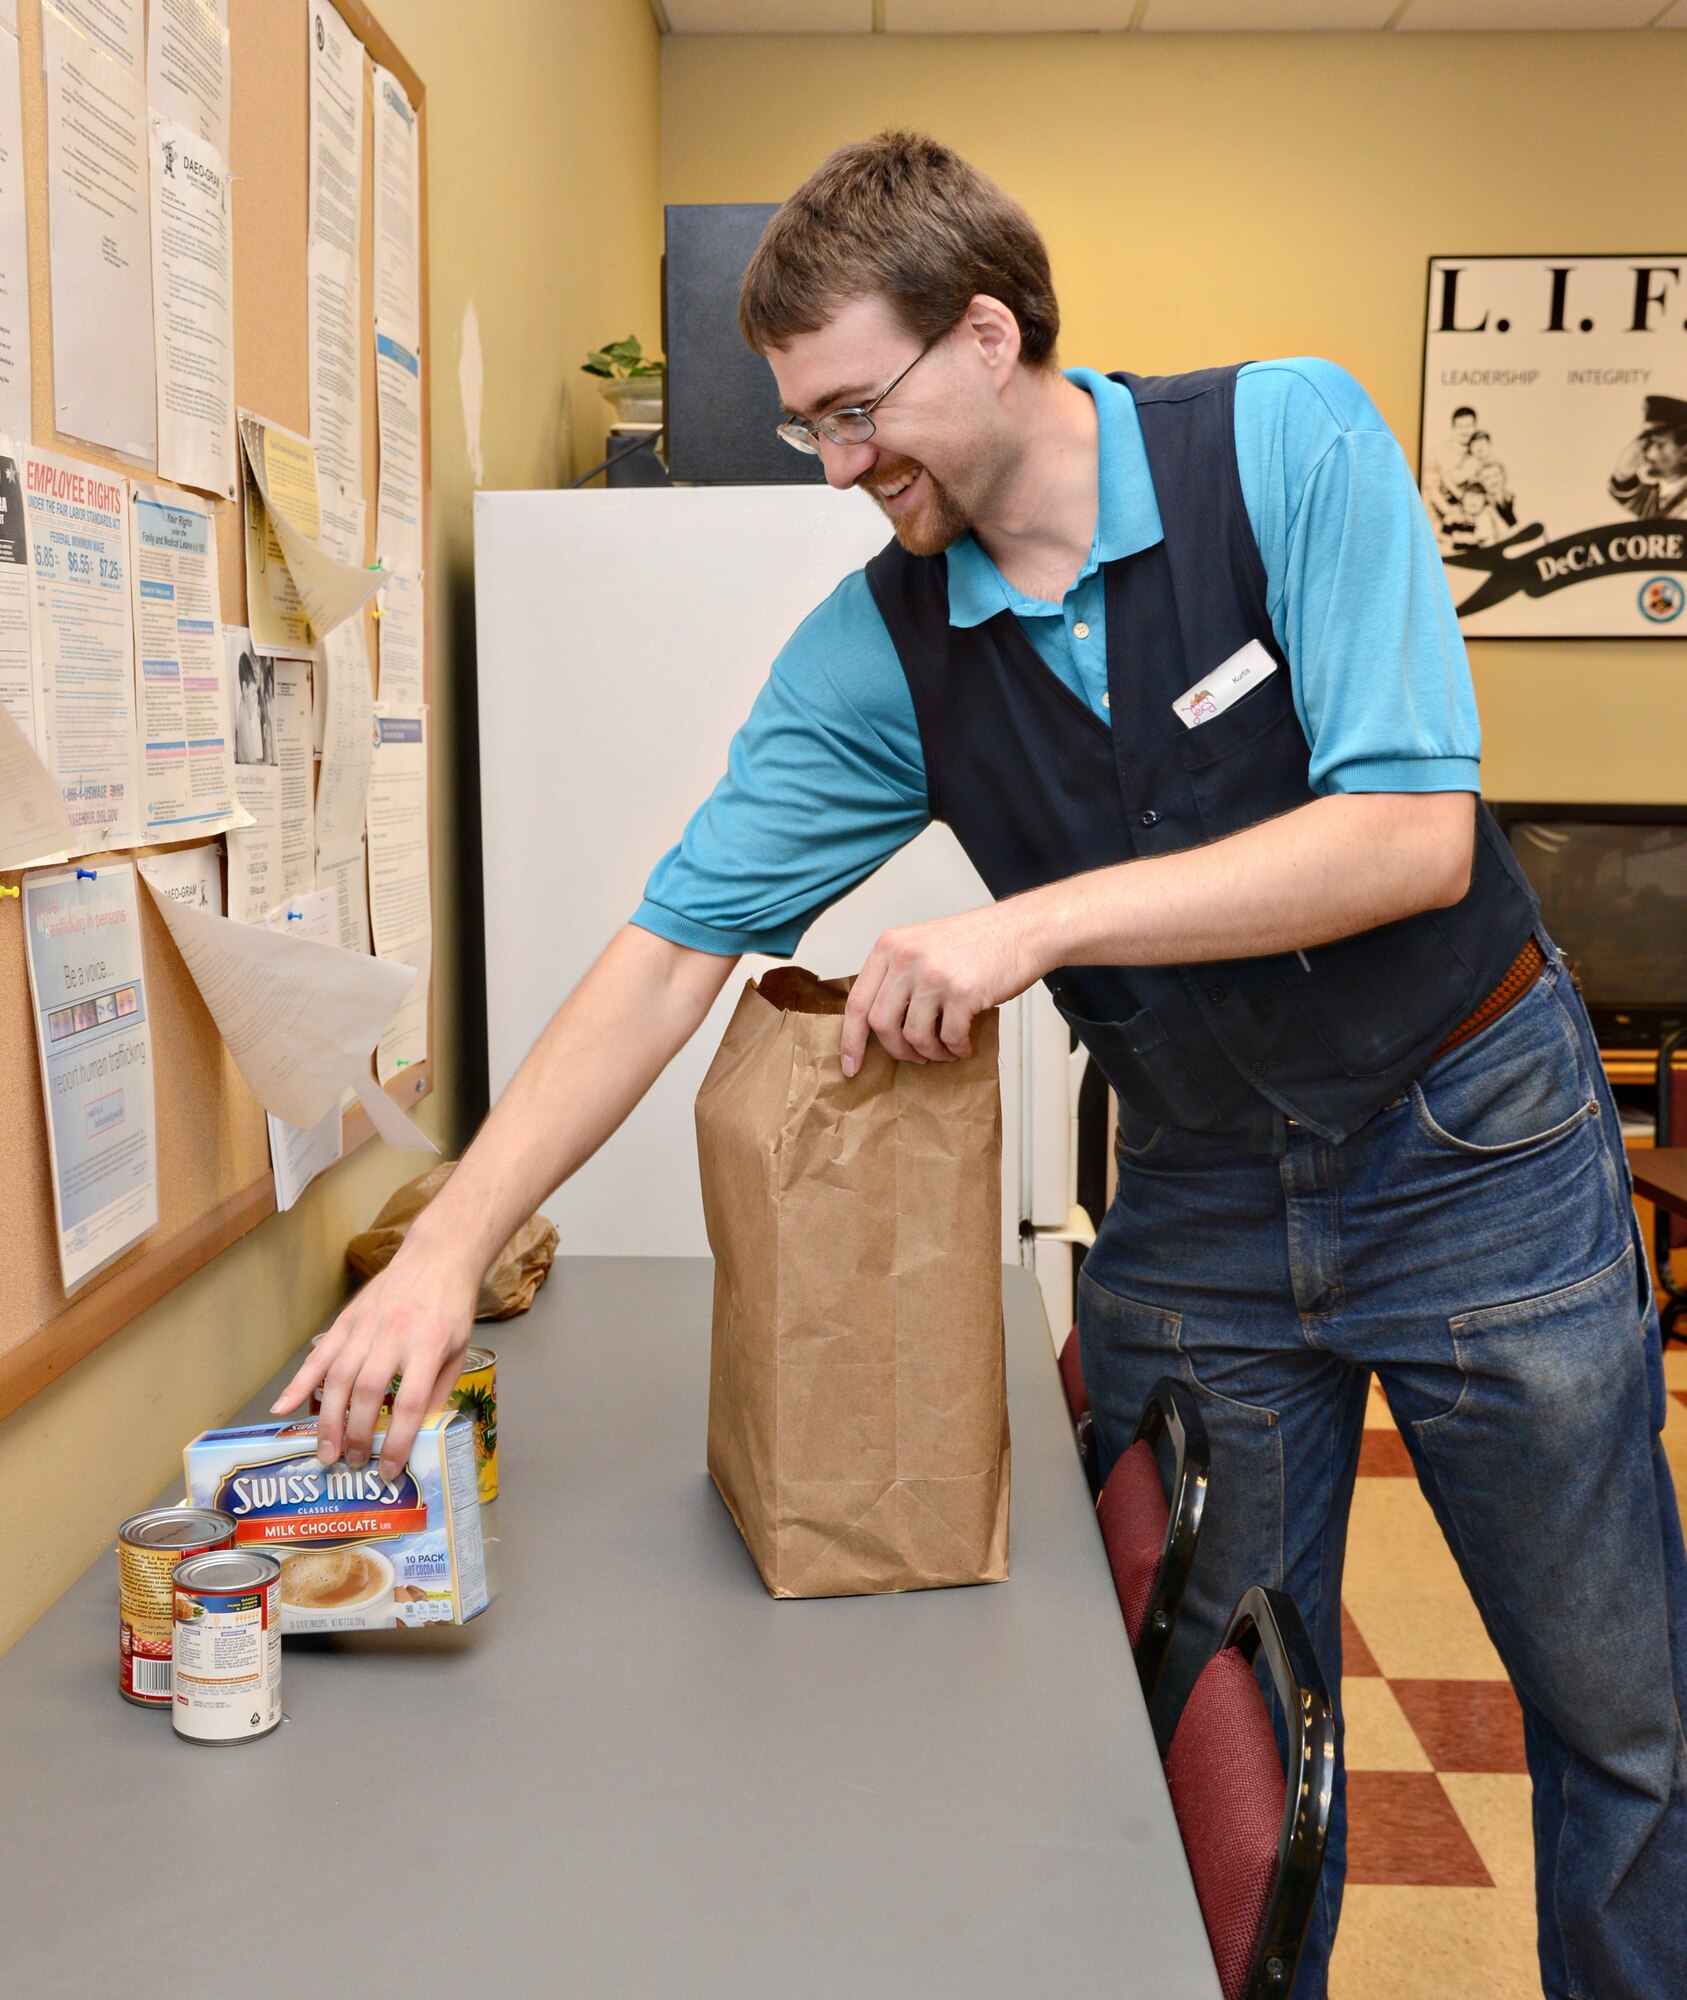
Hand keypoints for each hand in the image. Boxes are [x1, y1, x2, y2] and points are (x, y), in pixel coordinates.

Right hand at [271, 1246, 478, 1481]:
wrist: (438, 1257)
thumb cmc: (451, 1308)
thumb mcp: (459, 1351)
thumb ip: (436, 1391)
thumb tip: (415, 1434)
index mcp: (429, 1343)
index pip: (409, 1401)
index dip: (397, 1441)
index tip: (389, 1470)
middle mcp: (394, 1334)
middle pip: (367, 1391)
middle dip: (357, 1434)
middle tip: (353, 1463)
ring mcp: (366, 1325)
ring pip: (338, 1377)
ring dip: (328, 1419)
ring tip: (327, 1452)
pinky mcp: (347, 1318)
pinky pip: (319, 1354)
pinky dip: (299, 1382)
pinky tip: (283, 1407)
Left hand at [840, 900, 1043, 1077]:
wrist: (1022, 930)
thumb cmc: (977, 941)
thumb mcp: (922, 945)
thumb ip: (897, 975)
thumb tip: (879, 1024)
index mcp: (890, 946)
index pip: (857, 1001)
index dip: (851, 1039)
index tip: (850, 1064)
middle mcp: (906, 957)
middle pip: (881, 1024)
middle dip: (897, 1050)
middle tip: (916, 1056)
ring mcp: (933, 974)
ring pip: (913, 1036)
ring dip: (930, 1052)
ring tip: (945, 1050)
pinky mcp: (961, 991)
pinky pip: (948, 1037)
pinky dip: (956, 1049)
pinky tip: (964, 1045)